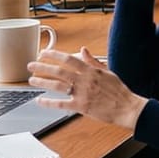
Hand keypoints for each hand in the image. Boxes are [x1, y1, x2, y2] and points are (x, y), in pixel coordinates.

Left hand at [28, 47, 145, 129]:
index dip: (54, 55)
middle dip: (42, 67)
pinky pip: (61, 104)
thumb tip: (83, 49)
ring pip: (57, 85)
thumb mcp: (107, 72)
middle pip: (59, 71)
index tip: (43, 53)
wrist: (126, 107)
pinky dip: (48, 103)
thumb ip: (93, 61)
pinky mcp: (81, 106)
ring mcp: (82, 93)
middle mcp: (85, 80)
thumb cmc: (118, 91)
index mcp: (92, 70)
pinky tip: (39, 101)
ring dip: (42, 82)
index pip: (69, 59)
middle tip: (31, 65)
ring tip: (32, 80)